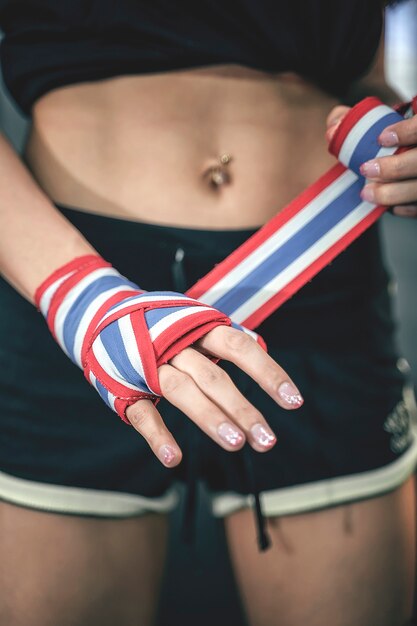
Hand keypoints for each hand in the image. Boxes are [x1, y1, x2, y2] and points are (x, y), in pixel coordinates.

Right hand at [126, 324, 302, 467]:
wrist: (100, 315)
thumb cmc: (160, 325)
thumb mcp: (191, 320)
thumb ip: (223, 336)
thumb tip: (263, 346)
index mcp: (196, 325)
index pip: (239, 347)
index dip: (267, 372)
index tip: (293, 402)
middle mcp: (174, 342)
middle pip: (213, 376)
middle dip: (242, 408)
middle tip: (268, 441)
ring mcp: (147, 364)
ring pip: (181, 391)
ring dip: (209, 417)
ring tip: (235, 445)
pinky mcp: (124, 386)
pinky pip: (141, 412)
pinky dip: (157, 435)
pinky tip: (174, 458)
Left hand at [326, 104, 416, 217]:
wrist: (411, 149)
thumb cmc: (398, 137)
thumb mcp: (384, 119)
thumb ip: (357, 119)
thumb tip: (334, 129)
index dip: (407, 131)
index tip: (382, 138)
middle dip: (395, 168)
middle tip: (367, 170)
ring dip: (394, 193)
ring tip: (368, 192)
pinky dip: (406, 208)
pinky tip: (390, 205)